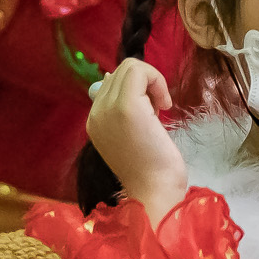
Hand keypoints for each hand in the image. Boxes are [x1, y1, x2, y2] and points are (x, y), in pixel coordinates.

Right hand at [86, 58, 188, 223]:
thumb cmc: (150, 168)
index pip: (112, 82)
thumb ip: (120, 108)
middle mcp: (95, 113)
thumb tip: (110, 75)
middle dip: (146, 83)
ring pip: (129, 67)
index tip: (151, 111)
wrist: (153, 191)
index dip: (137, 89)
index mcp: (94, 120)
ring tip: (159, 108)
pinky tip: (164, 106)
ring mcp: (107, 109)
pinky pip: (139, 71)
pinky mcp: (125, 107)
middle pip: (121, 70)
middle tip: (158, 109)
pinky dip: (157, 81)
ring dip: (152, 82)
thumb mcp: (130, 133)